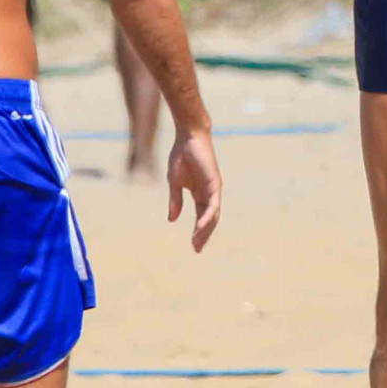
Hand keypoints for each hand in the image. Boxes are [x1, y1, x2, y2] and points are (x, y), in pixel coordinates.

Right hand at [167, 128, 221, 252]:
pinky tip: (201, 227)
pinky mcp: (214, 183)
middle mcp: (209, 193)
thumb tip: (172, 220)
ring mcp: (213, 188)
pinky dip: (208, 217)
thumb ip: (175, 200)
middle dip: (203, 235)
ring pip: (213, 215)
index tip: (193, 246)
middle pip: (209, 219)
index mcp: (199, 193)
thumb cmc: (181, 155)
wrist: (188, 137)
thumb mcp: (174, 182)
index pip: (202, 216)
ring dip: (205, 230)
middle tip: (196, 250)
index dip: (198, 231)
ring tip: (197, 243)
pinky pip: (213, 204)